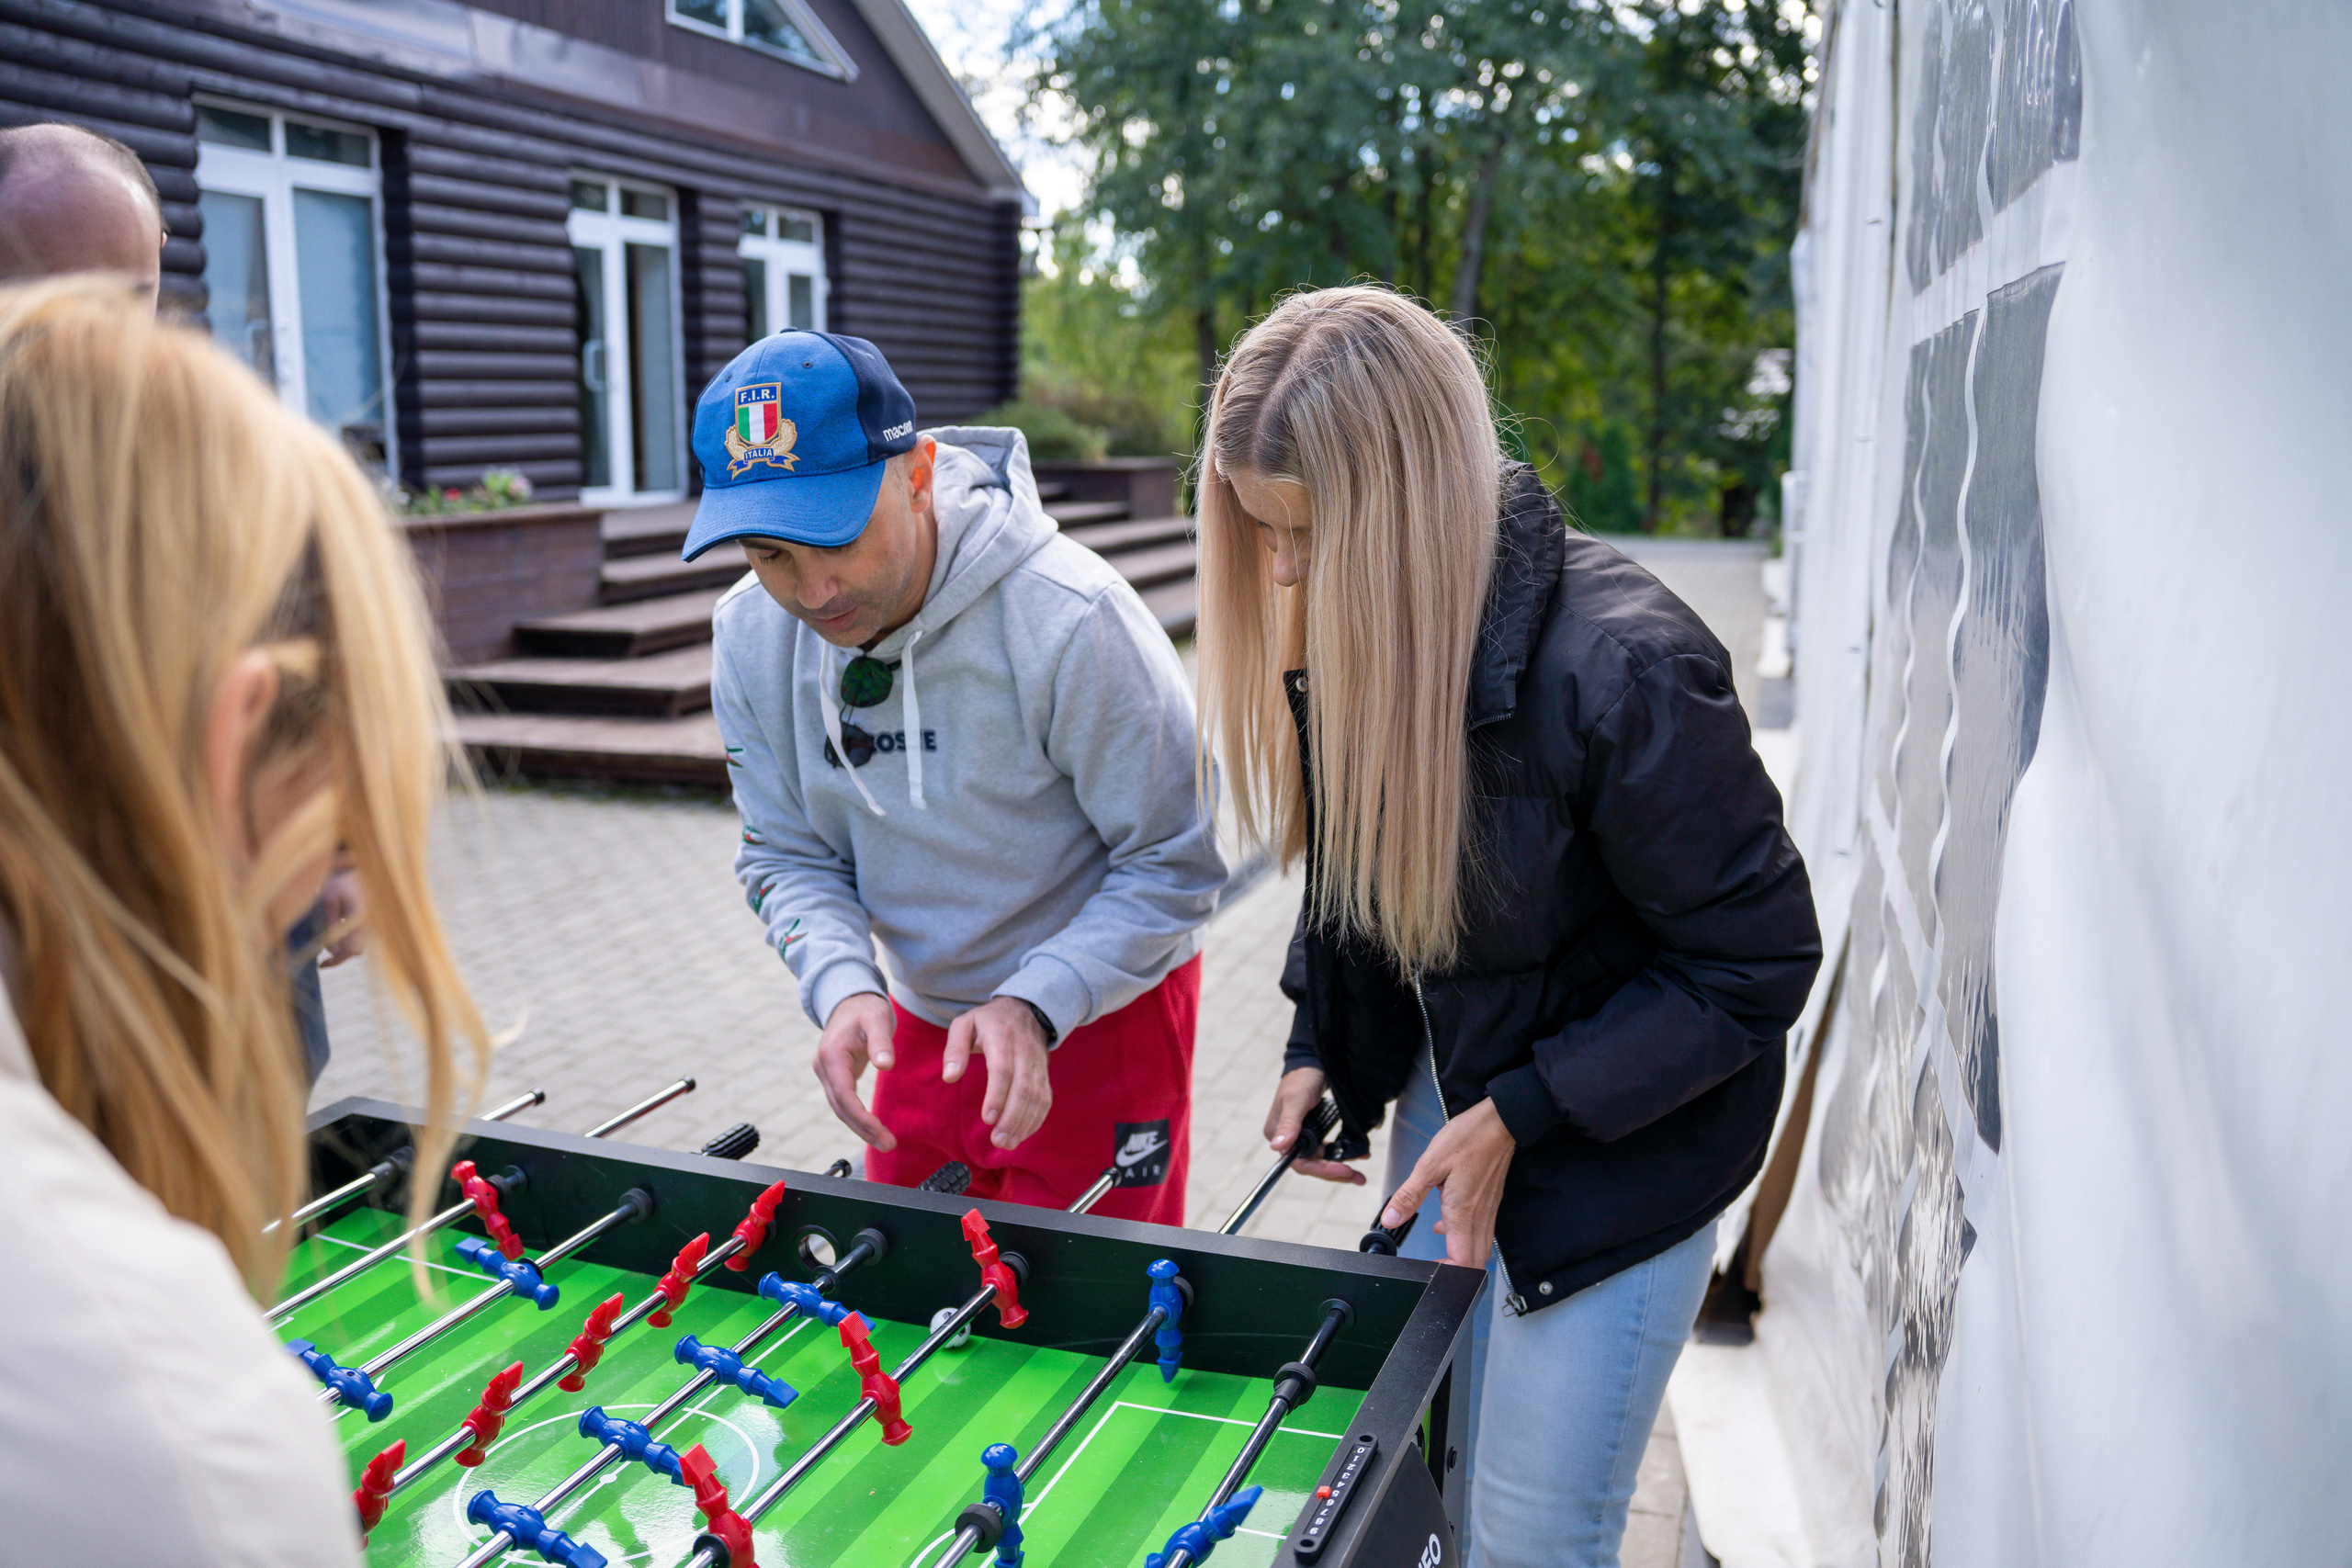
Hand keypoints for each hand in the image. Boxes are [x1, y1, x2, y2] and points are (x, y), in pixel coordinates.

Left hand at [317, 866, 366, 967]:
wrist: (351, 868)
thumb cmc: (338, 883)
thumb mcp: (329, 902)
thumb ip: (331, 926)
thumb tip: (332, 951)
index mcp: (359, 918)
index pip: (352, 950)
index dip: (336, 959)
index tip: (321, 964)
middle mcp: (367, 922)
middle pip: (357, 950)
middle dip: (340, 956)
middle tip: (322, 958)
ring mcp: (368, 921)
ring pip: (358, 944)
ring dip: (343, 947)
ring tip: (325, 943)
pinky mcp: (365, 919)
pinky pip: (357, 936)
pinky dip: (346, 939)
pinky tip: (334, 933)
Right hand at [814, 992, 896, 1149]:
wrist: (851, 1000)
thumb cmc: (865, 1008)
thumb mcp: (877, 1019)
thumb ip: (881, 1041)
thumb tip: (886, 1065)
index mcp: (832, 1055)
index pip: (843, 1094)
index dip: (860, 1116)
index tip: (880, 1131)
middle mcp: (824, 1067)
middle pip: (840, 1107)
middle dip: (863, 1129)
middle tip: (888, 1144)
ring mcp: (827, 1072)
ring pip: (840, 1108)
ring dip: (860, 1127)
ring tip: (885, 1142)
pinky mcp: (834, 1075)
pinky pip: (844, 1102)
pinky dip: (857, 1117)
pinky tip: (873, 1128)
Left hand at [944, 997, 1052, 1148]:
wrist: (1026, 1008)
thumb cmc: (988, 1020)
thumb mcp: (964, 1024)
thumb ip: (955, 1049)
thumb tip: (949, 1077)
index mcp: (1002, 1037)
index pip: (1003, 1069)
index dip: (997, 1096)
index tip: (987, 1119)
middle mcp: (1024, 1051)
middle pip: (1023, 1088)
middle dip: (1012, 1117)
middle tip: (998, 1140)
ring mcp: (1038, 1063)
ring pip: (1037, 1097)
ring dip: (1024, 1123)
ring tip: (1008, 1143)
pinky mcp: (1044, 1073)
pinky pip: (1045, 1099)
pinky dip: (1036, 1119)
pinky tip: (1022, 1134)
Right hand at [1263, 1067, 1365, 1184]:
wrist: (1314, 1062)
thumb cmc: (1302, 1078)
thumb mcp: (1296, 1100)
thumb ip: (1289, 1124)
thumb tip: (1278, 1147)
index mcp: (1278, 1135)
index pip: (1299, 1163)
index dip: (1321, 1170)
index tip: (1343, 1170)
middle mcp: (1289, 1139)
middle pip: (1312, 1164)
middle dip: (1335, 1172)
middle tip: (1358, 1178)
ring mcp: (1303, 1136)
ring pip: (1322, 1158)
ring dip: (1341, 1165)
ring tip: (1360, 1173)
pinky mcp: (1315, 1131)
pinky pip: (1328, 1148)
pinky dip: (1343, 1152)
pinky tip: (1359, 1152)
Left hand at [1380, 1098, 1515, 1267]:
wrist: (1500, 1122)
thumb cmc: (1468, 1138)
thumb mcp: (1429, 1164)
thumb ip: (1409, 1196)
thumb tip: (1391, 1219)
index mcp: (1463, 1212)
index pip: (1463, 1262)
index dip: (1448, 1276)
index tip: (1429, 1271)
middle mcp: (1480, 1216)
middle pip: (1475, 1262)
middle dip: (1456, 1273)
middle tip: (1433, 1268)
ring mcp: (1488, 1210)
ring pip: (1480, 1248)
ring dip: (1460, 1256)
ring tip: (1438, 1252)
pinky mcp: (1490, 1201)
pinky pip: (1480, 1230)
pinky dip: (1464, 1236)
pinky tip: (1446, 1223)